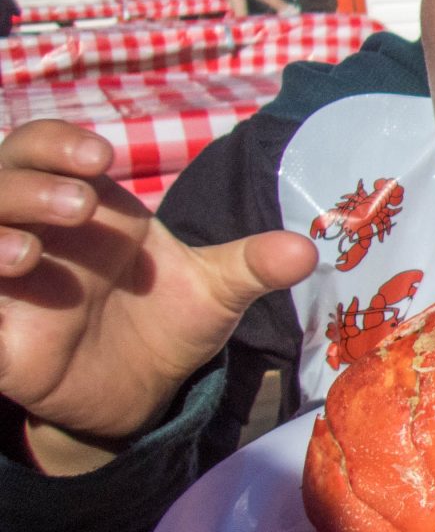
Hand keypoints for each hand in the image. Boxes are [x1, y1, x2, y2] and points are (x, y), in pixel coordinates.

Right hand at [0, 120, 316, 460]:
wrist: (143, 388)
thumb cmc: (170, 318)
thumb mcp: (216, 291)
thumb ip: (253, 266)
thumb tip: (307, 251)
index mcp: (85, 203)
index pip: (47, 147)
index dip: (60, 143)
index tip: (101, 159)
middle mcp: (36, 231)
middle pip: (0, 178)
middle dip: (30, 184)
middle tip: (80, 205)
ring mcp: (11, 282)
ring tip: (29, 252)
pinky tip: (8, 289)